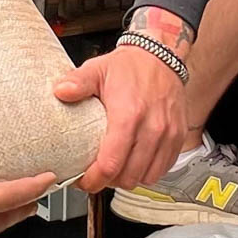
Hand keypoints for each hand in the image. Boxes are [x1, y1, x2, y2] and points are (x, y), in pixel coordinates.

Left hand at [53, 45, 187, 191]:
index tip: (82, 180)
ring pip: (146, 178)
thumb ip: (78, 82)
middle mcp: (152, 128)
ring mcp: (168, 134)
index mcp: (129, 115)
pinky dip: (148, 172)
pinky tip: (134, 163)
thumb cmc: (129, 66)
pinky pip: (163, 169)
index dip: (93, 180)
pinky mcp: (178, 137)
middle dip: (108, 181)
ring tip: (115, 169)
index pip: (110, 164)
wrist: (161, 56)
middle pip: (128, 177)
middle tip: (95, 174)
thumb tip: (60, 92)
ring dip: (128, 178)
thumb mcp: (97, 69)